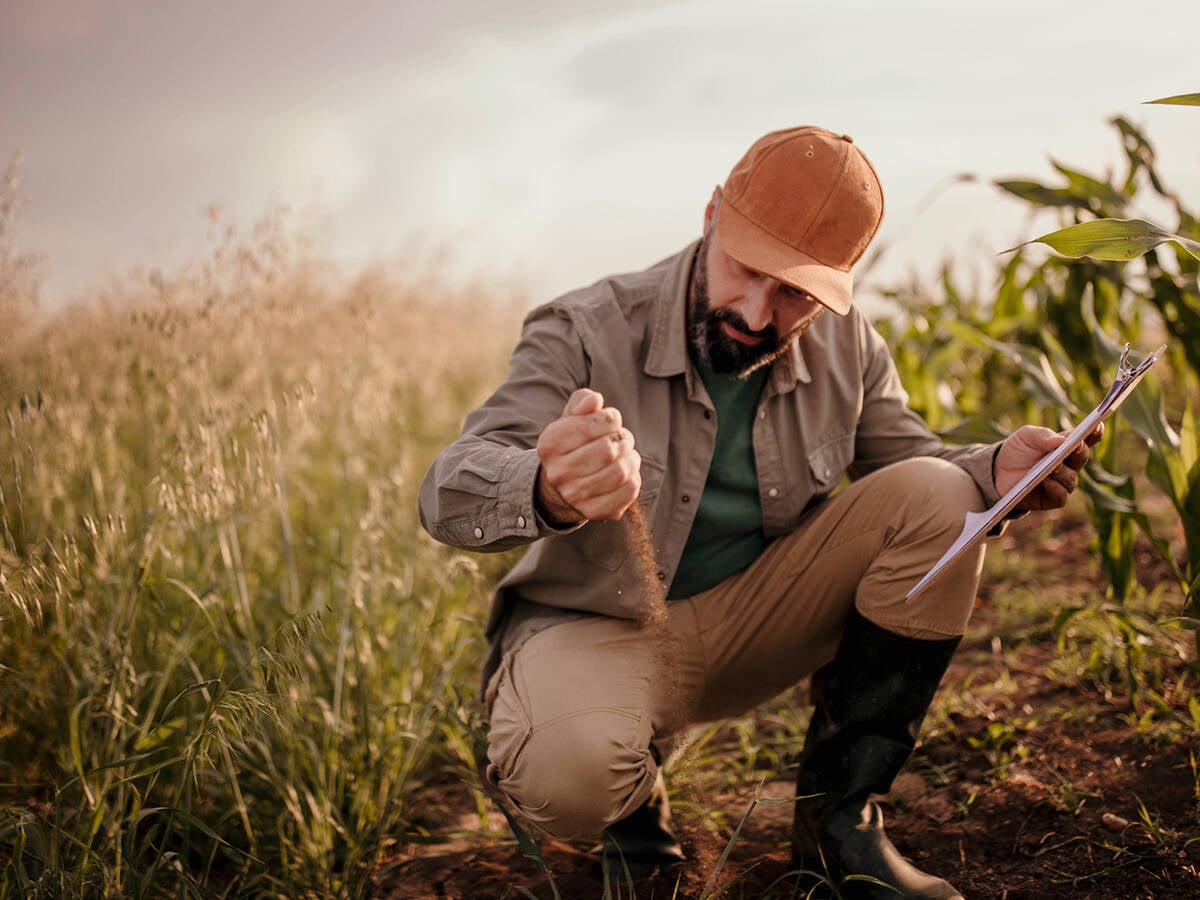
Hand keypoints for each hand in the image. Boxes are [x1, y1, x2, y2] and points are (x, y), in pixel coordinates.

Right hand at [535, 389, 641, 524]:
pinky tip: (626, 475)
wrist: (560, 488)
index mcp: (550, 444)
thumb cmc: (573, 444)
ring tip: (626, 455)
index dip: (611, 419)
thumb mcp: (571, 418)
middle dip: (624, 438)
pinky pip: (629, 491)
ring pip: (621, 471)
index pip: (593, 424)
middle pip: (609, 449)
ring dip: (631, 458)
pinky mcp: (595, 512)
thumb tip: (595, 400)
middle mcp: (558, 472)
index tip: (610, 422)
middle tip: (622, 439)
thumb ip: (582, 401)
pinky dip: (634, 478)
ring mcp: (575, 495)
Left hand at [995, 423, 1103, 511]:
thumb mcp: (1025, 437)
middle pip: (1081, 457)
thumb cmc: (1016, 451)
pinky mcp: (1051, 498)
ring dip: (1063, 472)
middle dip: (1079, 451)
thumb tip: (1060, 440)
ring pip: (1070, 478)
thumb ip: (1041, 435)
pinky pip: (1060, 496)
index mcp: (1066, 445)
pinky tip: (1046, 481)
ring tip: (1053, 466)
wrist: (997, 473)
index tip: (1097, 425)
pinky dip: (1055, 489)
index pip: (1085, 439)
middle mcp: (1068, 464)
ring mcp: (1062, 482)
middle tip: (1075, 445)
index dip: (1094, 432)